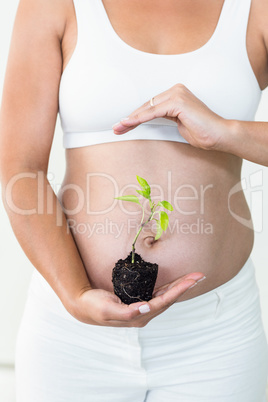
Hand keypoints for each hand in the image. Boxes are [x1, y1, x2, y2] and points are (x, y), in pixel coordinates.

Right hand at [67, 271, 204, 326]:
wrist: (83, 306)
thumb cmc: (95, 307)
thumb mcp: (108, 310)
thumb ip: (127, 313)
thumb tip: (145, 308)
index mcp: (139, 317)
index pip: (163, 302)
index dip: (178, 291)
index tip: (191, 281)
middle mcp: (144, 314)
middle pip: (169, 298)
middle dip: (184, 287)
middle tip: (199, 275)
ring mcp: (142, 308)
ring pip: (165, 296)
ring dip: (179, 286)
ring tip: (193, 277)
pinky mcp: (139, 301)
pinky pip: (158, 294)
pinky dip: (169, 287)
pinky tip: (176, 283)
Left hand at [113, 84, 228, 150]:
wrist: (219, 135)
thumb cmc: (201, 132)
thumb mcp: (178, 124)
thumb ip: (165, 118)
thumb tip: (148, 120)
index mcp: (176, 94)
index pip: (150, 106)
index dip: (135, 117)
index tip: (123, 126)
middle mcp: (175, 90)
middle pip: (146, 106)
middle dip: (130, 118)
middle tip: (116, 128)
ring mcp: (177, 94)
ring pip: (147, 108)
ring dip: (131, 119)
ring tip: (118, 128)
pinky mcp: (177, 102)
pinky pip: (153, 112)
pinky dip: (140, 119)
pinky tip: (129, 124)